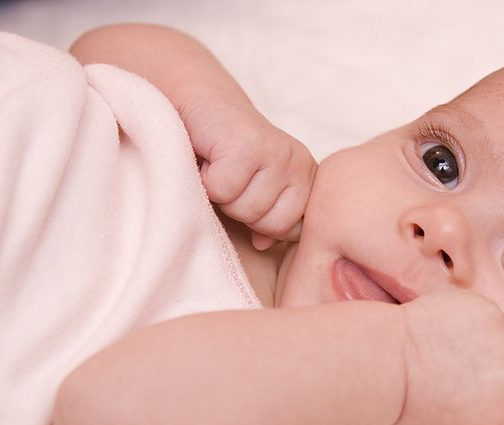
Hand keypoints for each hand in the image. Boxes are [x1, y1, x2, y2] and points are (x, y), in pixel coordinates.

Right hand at [183, 99, 316, 249]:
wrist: (196, 102)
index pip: (290, 231)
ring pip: (246, 210)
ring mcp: (277, 152)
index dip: (258, 222)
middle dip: (240, 210)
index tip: (244, 191)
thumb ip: (266, 220)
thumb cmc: (221, 155)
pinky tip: (208, 157)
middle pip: (270, 224)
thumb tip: (265, 244)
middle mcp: (299, 163)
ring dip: (220, 194)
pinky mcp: (249, 145)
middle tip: (228, 178)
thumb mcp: (251, 192)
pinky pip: (223, 191)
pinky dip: (205, 180)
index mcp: (306, 177)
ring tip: (218, 166)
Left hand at [395, 290, 503, 424]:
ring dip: (488, 351)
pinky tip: (447, 334)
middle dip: (499, 382)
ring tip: (449, 355)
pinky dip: (474, 325)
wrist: (386, 362)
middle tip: (459, 378)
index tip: (478, 405)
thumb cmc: (412, 405)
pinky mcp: (491, 314)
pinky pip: (492, 321)